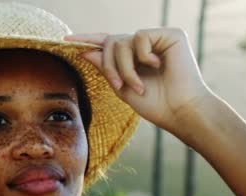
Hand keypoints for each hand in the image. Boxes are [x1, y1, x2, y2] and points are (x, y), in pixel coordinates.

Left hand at [64, 28, 214, 133]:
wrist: (179, 111)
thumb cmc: (155, 104)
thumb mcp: (122, 87)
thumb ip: (105, 68)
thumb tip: (85, 50)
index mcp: (134, 57)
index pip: (108, 43)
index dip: (87, 39)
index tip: (65, 40)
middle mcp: (146, 46)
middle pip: (111, 42)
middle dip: (108, 65)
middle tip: (117, 85)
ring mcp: (158, 39)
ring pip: (122, 41)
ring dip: (124, 67)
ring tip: (138, 85)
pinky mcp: (171, 34)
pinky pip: (140, 36)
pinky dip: (142, 55)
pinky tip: (157, 65)